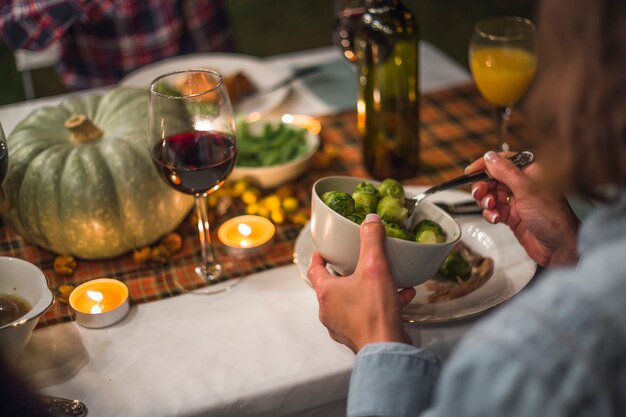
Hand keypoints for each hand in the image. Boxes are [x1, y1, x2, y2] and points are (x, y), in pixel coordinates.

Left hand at [307, 214, 415, 352]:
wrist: (386, 349)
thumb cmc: (374, 313)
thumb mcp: (375, 268)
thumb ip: (372, 241)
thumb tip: (370, 221)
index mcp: (327, 293)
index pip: (315, 271)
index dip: (319, 258)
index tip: (324, 251)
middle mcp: (330, 311)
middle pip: (335, 286)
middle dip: (349, 273)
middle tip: (359, 262)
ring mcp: (343, 326)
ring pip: (354, 300)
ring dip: (371, 288)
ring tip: (389, 279)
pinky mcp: (359, 336)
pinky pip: (368, 314)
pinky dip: (382, 303)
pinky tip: (403, 296)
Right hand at [466, 151, 579, 266]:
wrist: (559, 248)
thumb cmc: (553, 218)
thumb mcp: (527, 190)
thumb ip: (506, 172)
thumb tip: (490, 157)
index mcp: (531, 173)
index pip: (503, 162)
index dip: (486, 165)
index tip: (471, 171)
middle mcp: (523, 185)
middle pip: (494, 179)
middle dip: (484, 186)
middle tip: (479, 193)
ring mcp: (517, 201)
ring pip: (491, 195)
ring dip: (486, 201)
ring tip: (490, 207)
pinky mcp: (512, 216)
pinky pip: (494, 210)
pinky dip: (491, 214)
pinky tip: (497, 218)